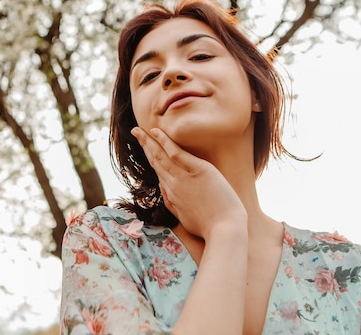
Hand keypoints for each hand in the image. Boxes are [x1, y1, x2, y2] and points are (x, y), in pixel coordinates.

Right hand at [131, 127, 246, 239]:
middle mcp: (173, 184)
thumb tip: (164, 189)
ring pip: (161, 155)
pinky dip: (165, 141)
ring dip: (149, 140)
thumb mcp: (185, 217)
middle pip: (155, 161)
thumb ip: (172, 202)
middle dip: (144, 145)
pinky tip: (157, 132)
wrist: (225, 230)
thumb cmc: (209, 226)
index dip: (150, 158)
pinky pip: (177, 153)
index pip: (158, 171)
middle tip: (135, 131)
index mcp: (172, 194)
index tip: (146, 147)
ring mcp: (184, 177)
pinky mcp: (198, 170)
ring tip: (139, 129)